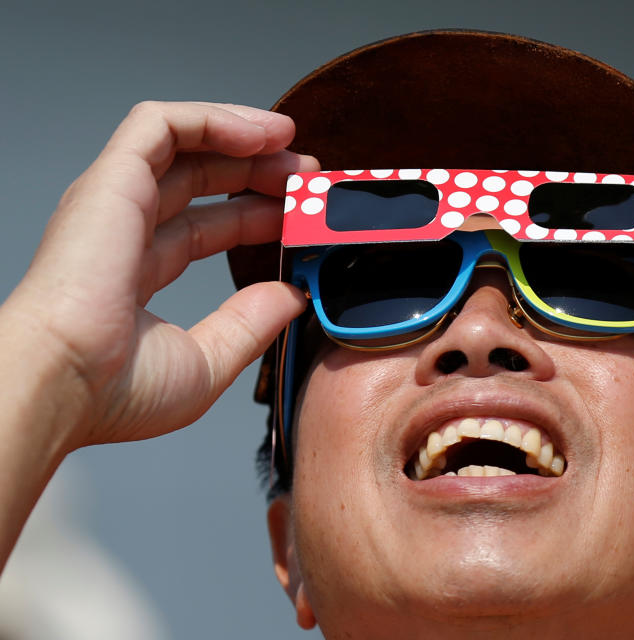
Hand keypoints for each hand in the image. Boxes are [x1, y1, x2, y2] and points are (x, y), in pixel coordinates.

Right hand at [0, 101, 315, 451]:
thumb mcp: (209, 360)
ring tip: (293, 144)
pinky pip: (162, 126)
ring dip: (243, 139)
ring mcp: (115, 201)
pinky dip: (213, 120)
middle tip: (309, 178)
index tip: (302, 218)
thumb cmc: (115, 390)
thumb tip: (292, 295)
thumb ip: (252, 322)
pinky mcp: (111, 179)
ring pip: (184, 145)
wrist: (64, 384)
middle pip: (201, 181)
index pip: (206, 228)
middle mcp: (124, 230)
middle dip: (259, 173)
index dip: (256, 216)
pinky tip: (263, 134)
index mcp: (137, 273)